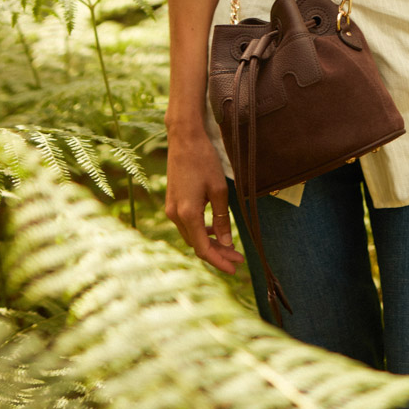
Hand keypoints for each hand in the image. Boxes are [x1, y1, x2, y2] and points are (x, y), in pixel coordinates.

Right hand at [165, 128, 244, 273]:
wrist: (184, 139)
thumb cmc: (204, 161)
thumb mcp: (219, 190)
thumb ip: (222, 218)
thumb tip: (227, 242)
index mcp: (187, 214)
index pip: (203, 248)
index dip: (219, 261)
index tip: (235, 268)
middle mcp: (175, 215)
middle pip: (197, 245)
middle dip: (217, 253)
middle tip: (238, 258)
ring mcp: (171, 209)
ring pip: (192, 236)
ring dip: (210, 243)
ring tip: (230, 247)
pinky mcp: (172, 203)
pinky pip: (187, 225)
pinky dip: (202, 231)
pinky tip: (216, 230)